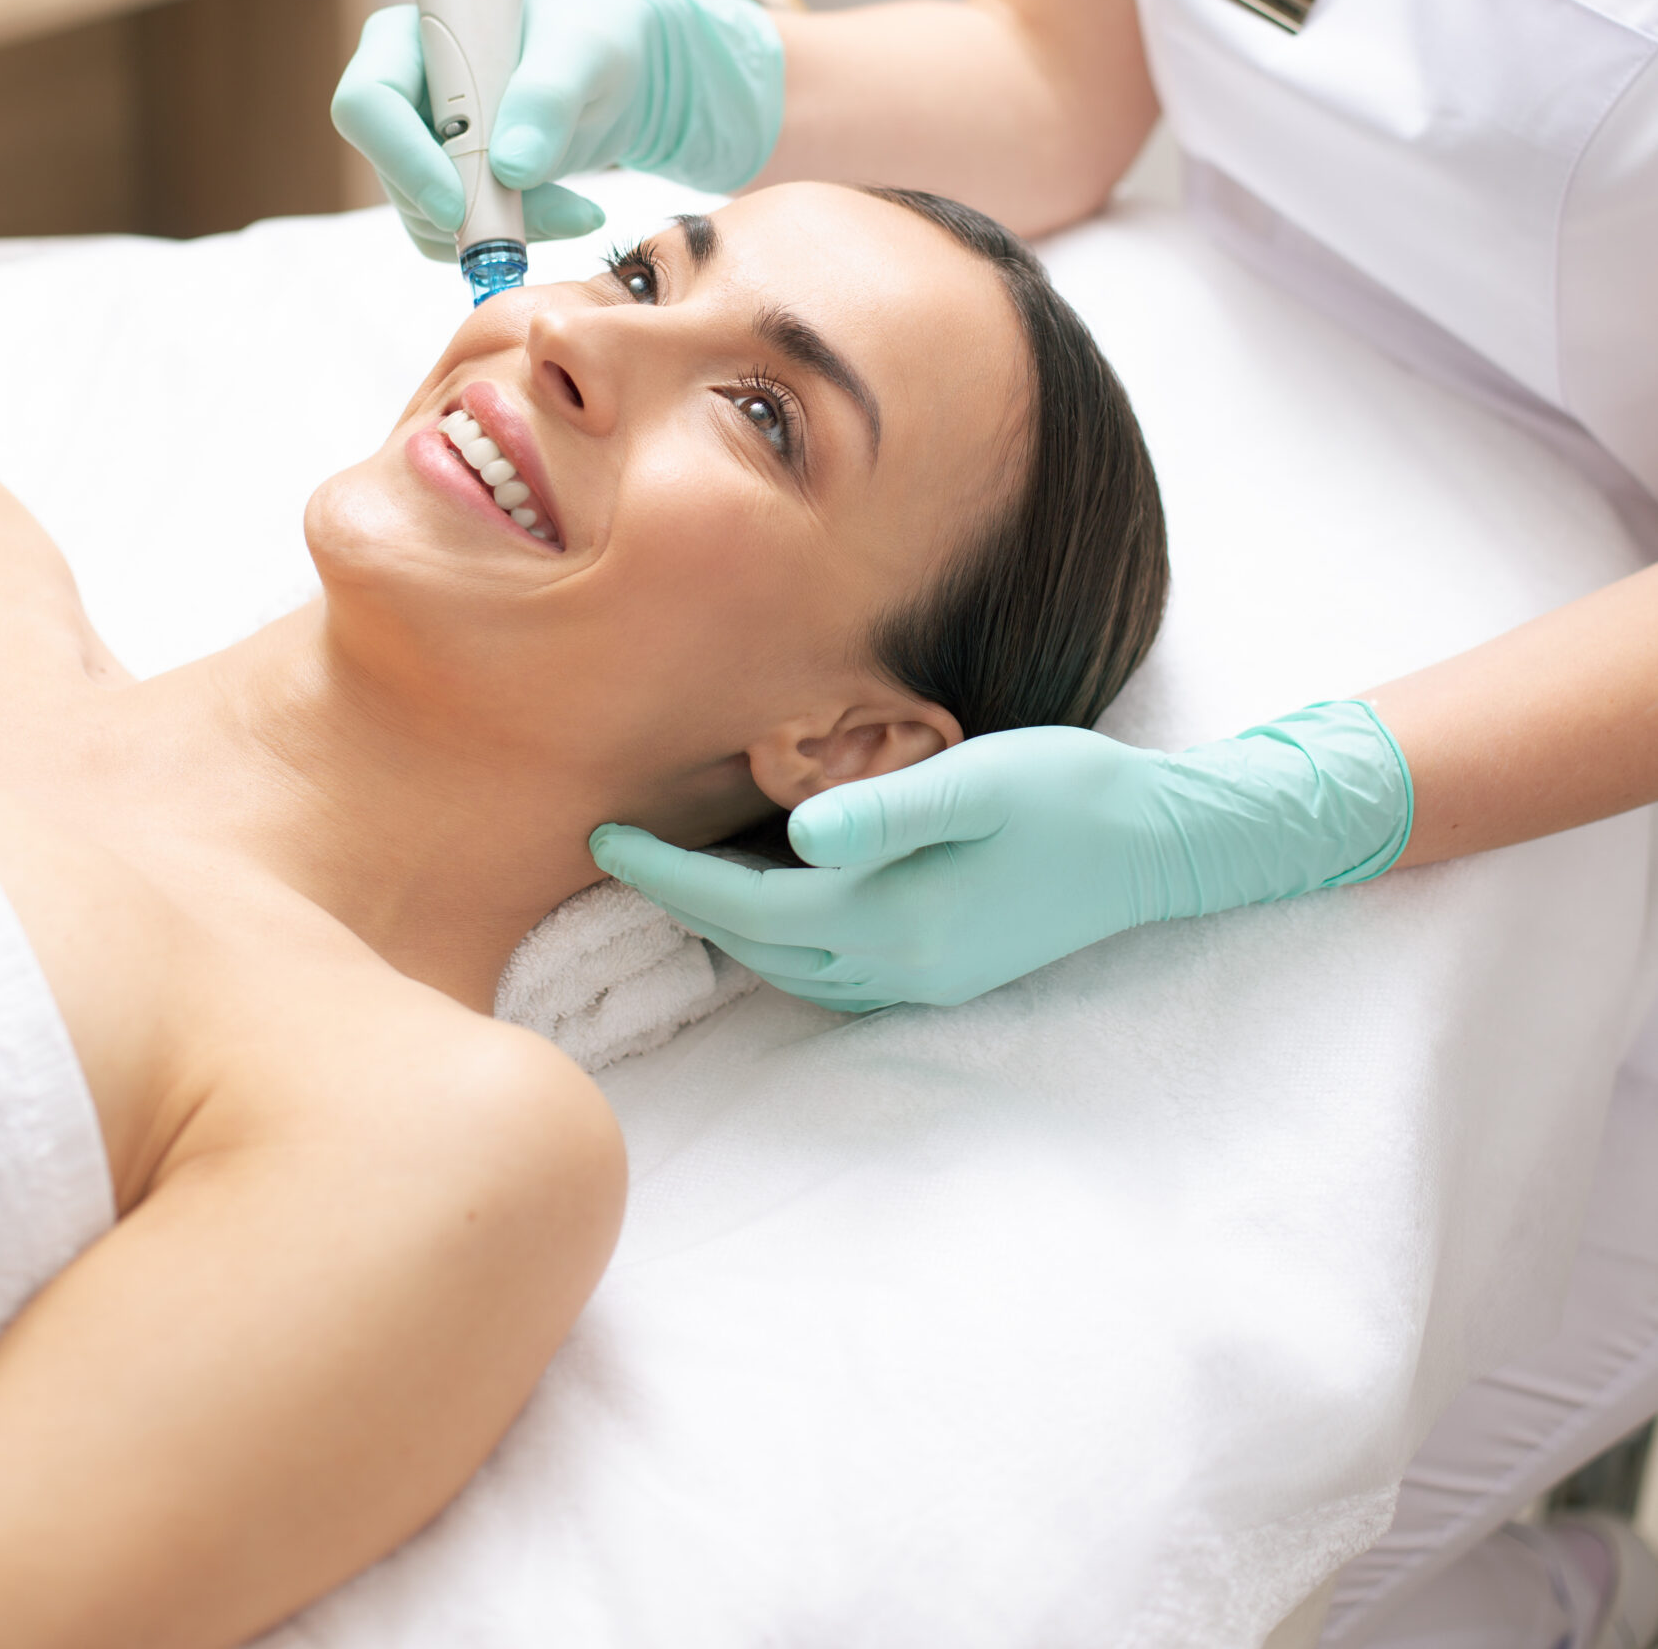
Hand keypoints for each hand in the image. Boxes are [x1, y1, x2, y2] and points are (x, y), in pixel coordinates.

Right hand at [331, 0, 784, 260]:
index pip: (367, 104)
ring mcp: (419, 146)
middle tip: (562, 212)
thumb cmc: (596, 40)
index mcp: (408, 38)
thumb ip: (548, 98)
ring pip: (428, 218)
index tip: (460, 205)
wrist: (620, 75)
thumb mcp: (587, 54)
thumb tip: (508, 168)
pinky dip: (515, 238)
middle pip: (397, 175)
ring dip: (505, 229)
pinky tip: (569, 212)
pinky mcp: (449, 186)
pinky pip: (459, 236)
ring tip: (579, 209)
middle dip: (475, 207)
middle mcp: (400, 94)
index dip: (404, 159)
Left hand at [590, 702, 1412, 1009]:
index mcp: (892, 920)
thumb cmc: (1068, 795)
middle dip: (679, 905)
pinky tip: (777, 893)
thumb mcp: (979, 780)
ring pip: (787, 967)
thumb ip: (888, 809)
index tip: (604, 836)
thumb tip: (798, 832)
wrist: (1159, 845)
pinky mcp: (943, 972)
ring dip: (727, 926)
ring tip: (681, 869)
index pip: (741, 910)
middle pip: (753, 947)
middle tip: (623, 849)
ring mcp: (920, 981)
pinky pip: (830, 970)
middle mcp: (895, 968)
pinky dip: (781, 937)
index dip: (665, 876)